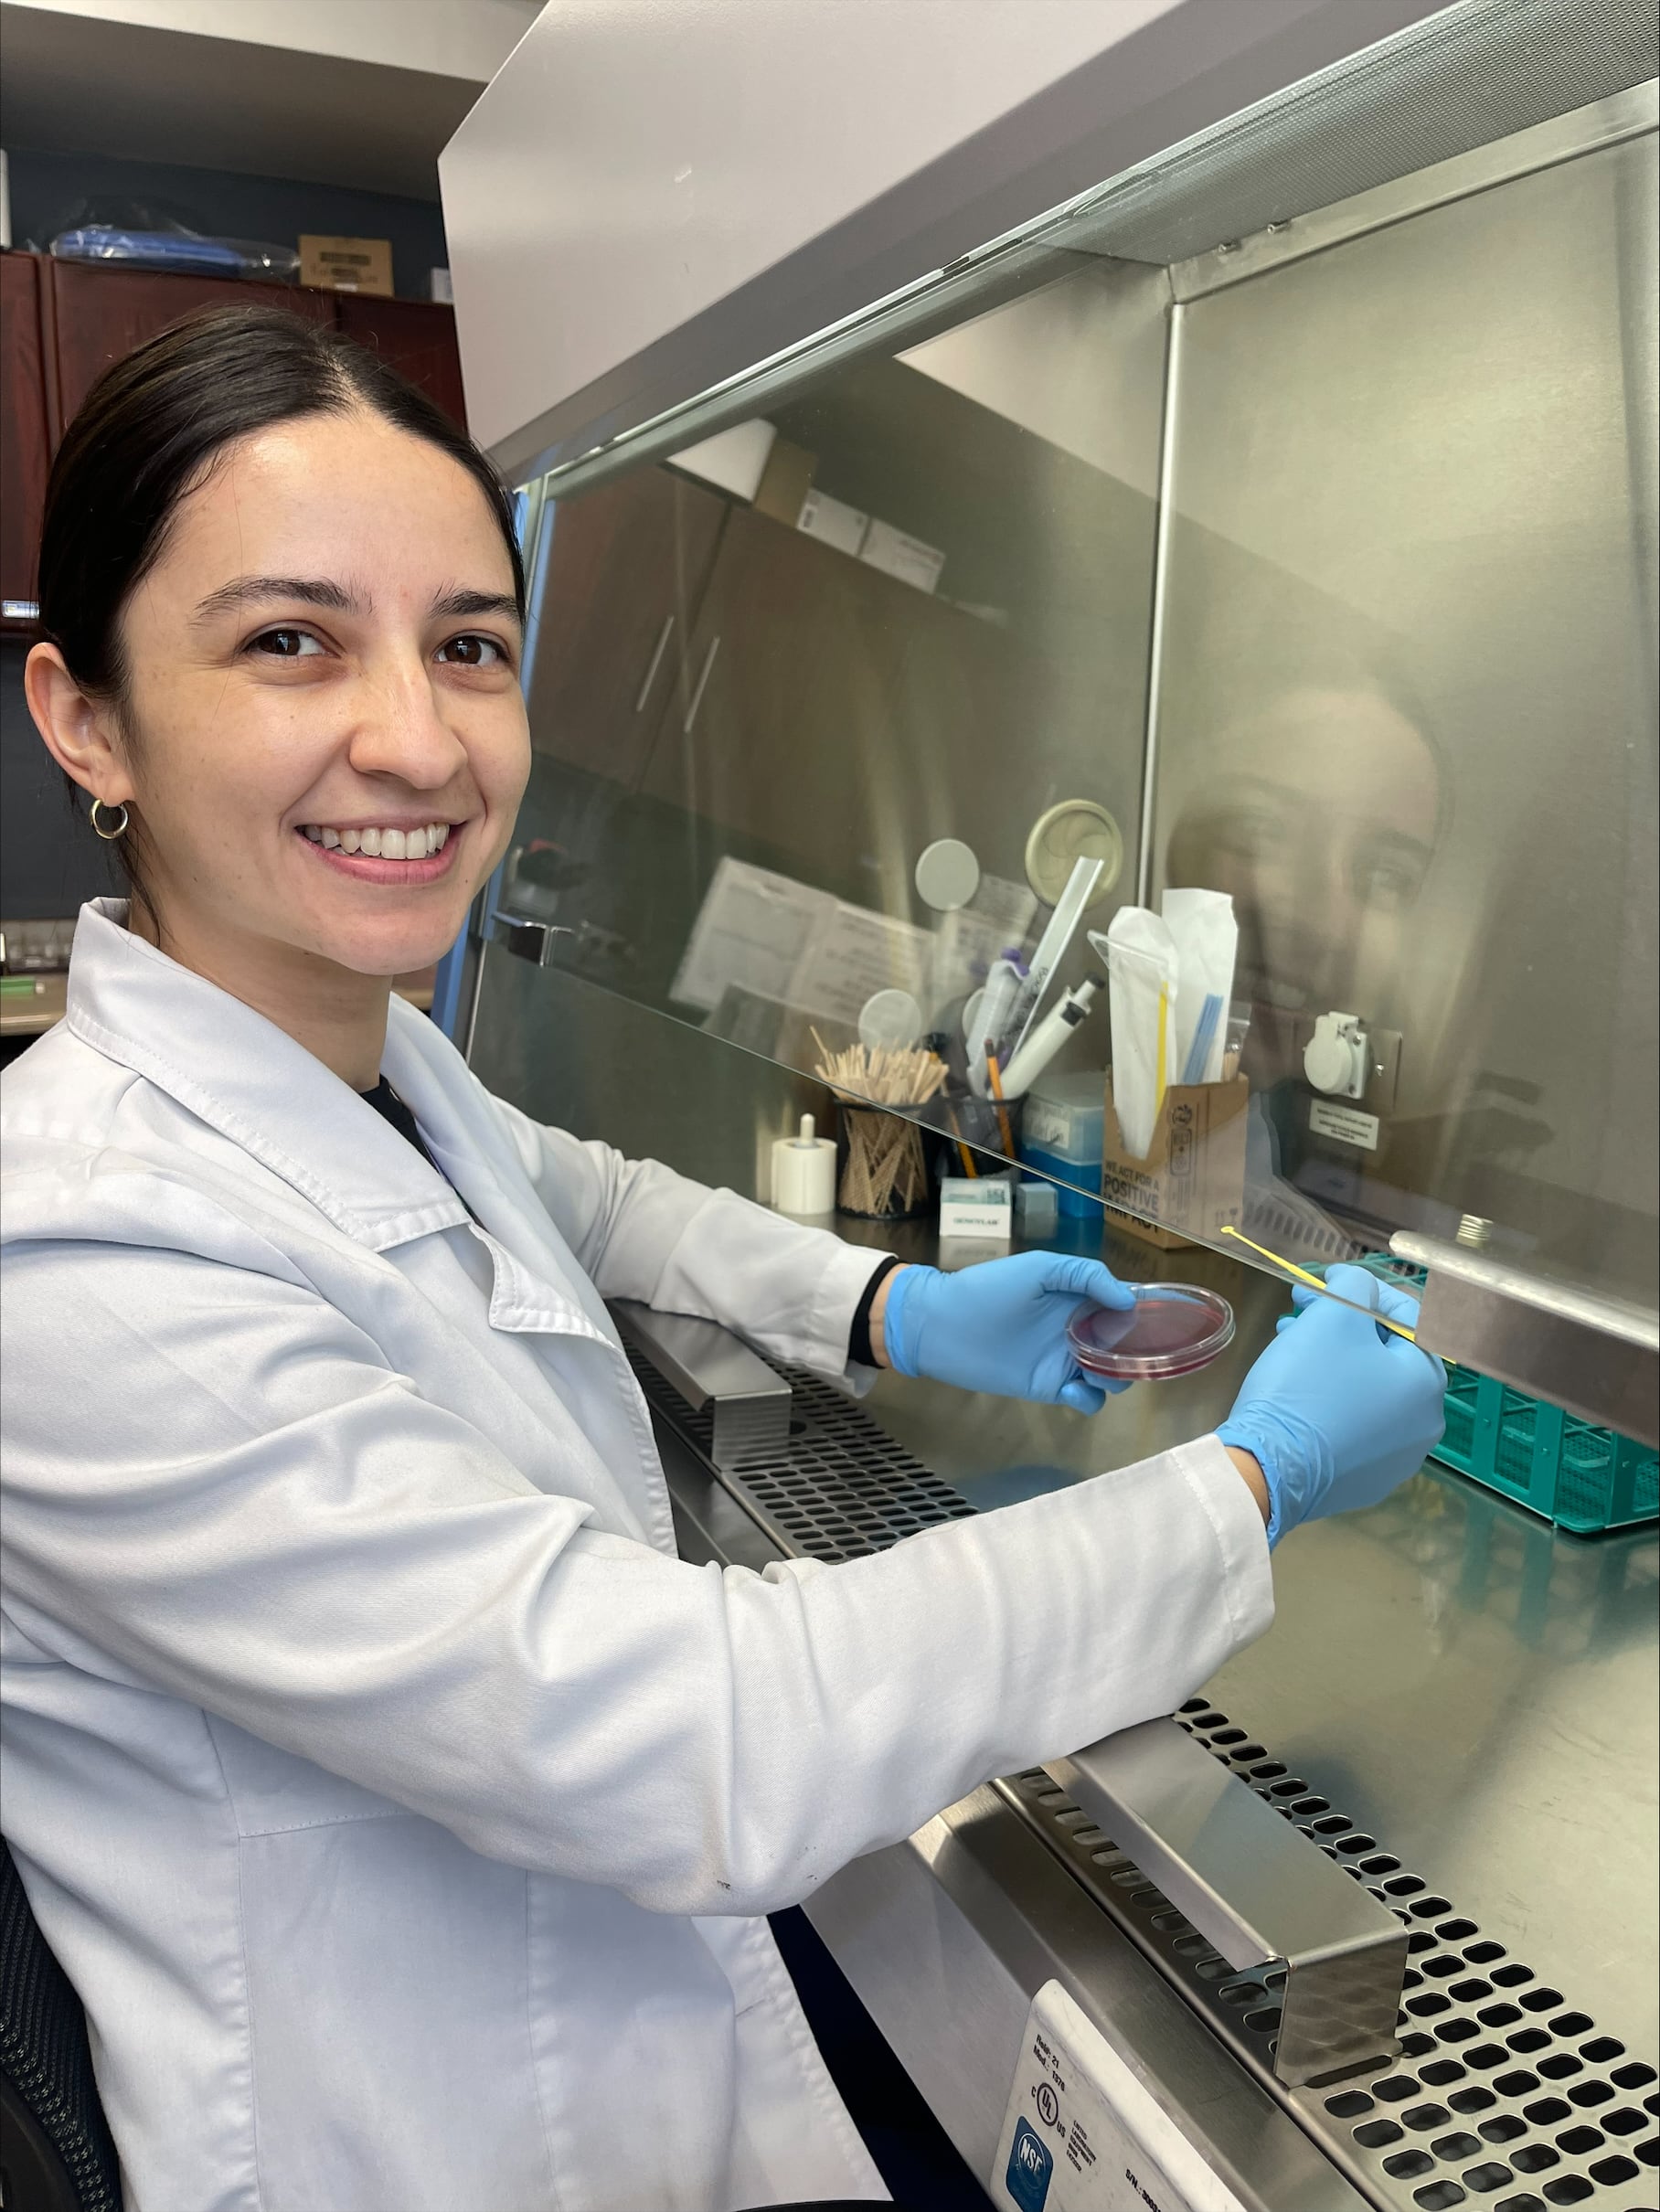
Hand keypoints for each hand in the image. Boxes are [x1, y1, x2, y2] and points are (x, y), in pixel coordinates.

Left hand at [879, 1252, 1135, 1412]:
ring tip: (1099, 1371)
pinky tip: (1073, 1387)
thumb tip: (1129, 1301)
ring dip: (1118, 1376)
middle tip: (1131, 1354)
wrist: (942, 1325)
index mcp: (1080, 1296)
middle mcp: (1079, 1328)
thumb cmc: (988, 1288)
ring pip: (1113, 1375)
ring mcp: (1065, 1359)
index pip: (1125, 1305)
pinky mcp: (1050, 1386)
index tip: (1168, 1322)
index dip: (1148, 1314)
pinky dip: (1090, 1398)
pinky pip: (1086, 1399)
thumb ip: (1086, 1276)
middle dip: (1136, 1352)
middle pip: (1126, 1345)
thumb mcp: (1039, 1269)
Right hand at [1216, 1264, 1445, 1546]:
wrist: (1269, 1470)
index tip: (1326, 1281)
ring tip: (1290, 1346)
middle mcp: (1425, 1425)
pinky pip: (1354, 1426)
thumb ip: (1356, 1285)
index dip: (1364, 1291)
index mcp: (1427, 1383)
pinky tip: (1296, 1393)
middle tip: (1301, 1312)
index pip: (1408, 1317)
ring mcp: (1397, 1459)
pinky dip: (1331, 1401)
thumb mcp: (1333, 1317)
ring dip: (1333, 1360)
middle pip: (1386, 1355)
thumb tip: (1358, 1283)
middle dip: (1343, 1326)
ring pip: (1368, 1391)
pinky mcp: (1365, 1481)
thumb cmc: (1307, 1387)